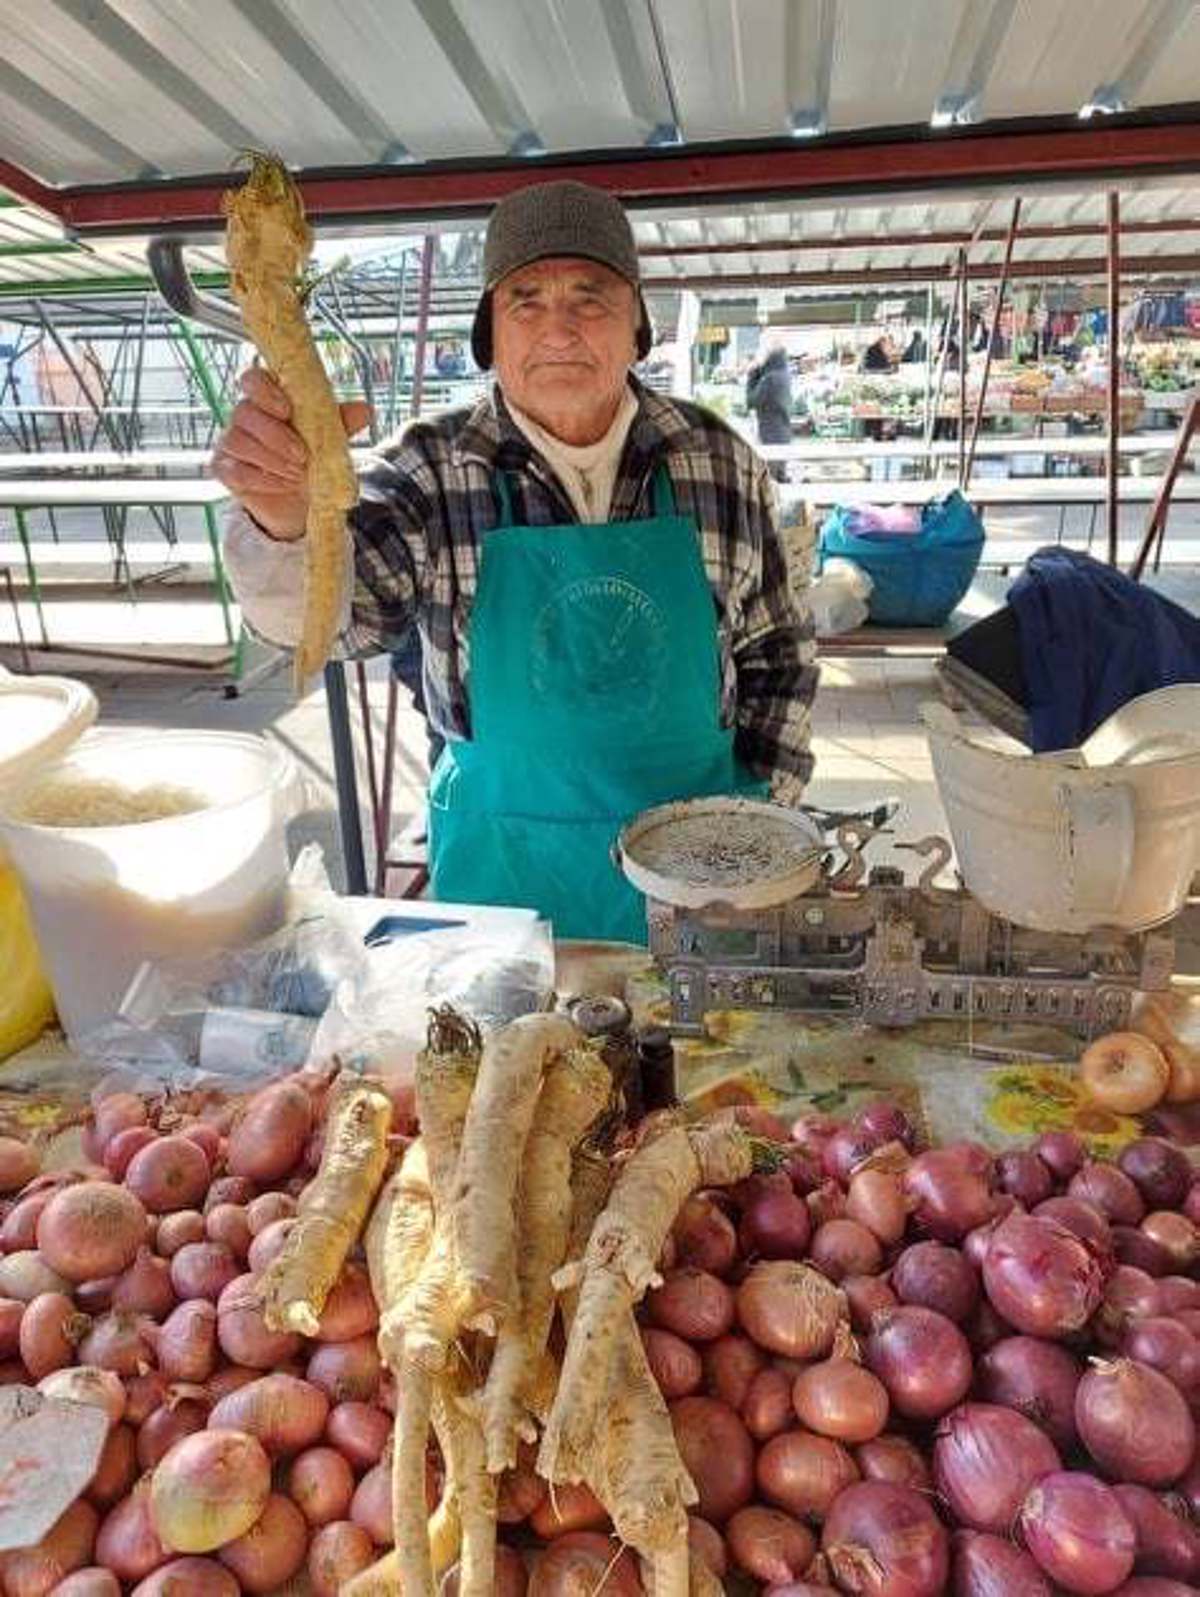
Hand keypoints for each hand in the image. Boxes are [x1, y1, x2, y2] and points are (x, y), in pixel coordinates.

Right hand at [211, 368, 372, 540]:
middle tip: (302, 455)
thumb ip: (341, 423)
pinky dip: (262, 479)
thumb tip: (365, 410)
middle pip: (244, 411)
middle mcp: (244, 415)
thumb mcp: (329, 440)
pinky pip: (235, 470)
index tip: (285, 408)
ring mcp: (230, 441)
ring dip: (272, 459)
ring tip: (298, 474)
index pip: (252, 379)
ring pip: (238, 441)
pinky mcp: (224, 469)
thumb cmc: (311, 460)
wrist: (300, 501)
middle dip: (275, 435)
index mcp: (267, 398)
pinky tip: (282, 484)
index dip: (264, 390)